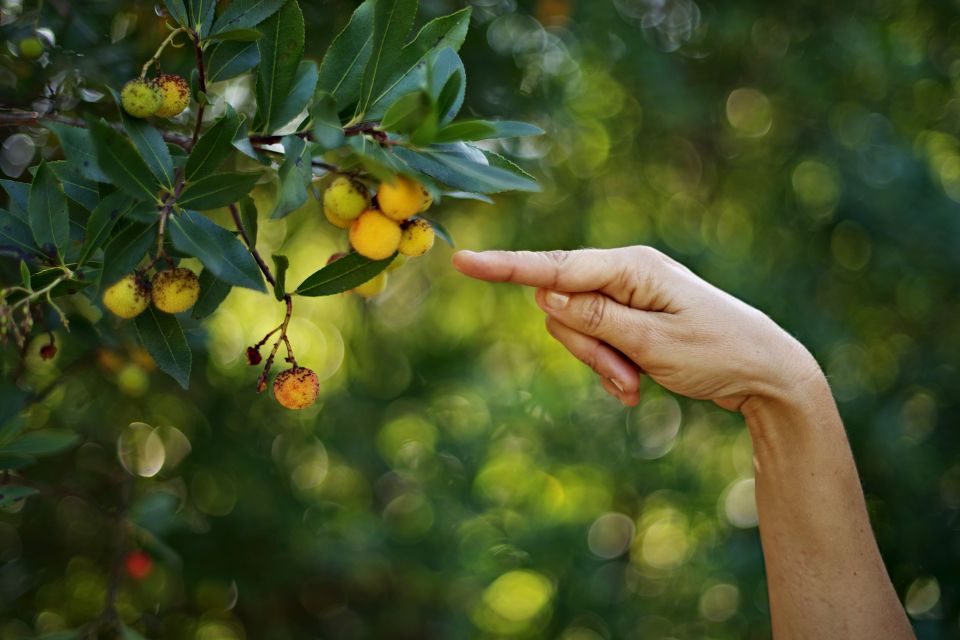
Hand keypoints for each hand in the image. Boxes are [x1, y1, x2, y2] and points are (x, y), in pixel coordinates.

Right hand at [452, 246, 820, 410]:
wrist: (767, 372)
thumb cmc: (719, 352)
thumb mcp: (654, 342)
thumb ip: (595, 319)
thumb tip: (544, 297)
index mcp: (632, 267)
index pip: (555, 267)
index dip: (505, 266)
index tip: (462, 260)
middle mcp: (625, 273)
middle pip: (562, 306)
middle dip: (584, 349)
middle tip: (625, 379)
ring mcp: (627, 294)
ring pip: (576, 328)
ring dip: (600, 363)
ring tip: (636, 385)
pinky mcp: (631, 316)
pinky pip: (596, 339)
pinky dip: (609, 365)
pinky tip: (636, 385)